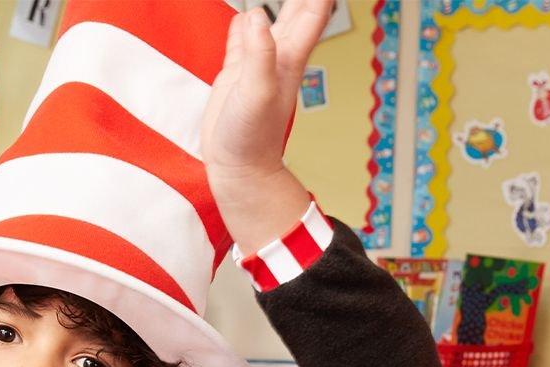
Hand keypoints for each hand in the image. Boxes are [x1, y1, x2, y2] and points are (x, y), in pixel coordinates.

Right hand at [202, 0, 331, 248]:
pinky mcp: (236, 72)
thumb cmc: (251, 138)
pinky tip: (246, 14)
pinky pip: (243, 37)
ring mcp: (257, 63)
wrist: (239, 167)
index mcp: (289, 57)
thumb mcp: (256, 94)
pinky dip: (244, 21)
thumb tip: (256, 16)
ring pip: (272, 18)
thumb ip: (258, 55)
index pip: (313, 12)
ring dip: (281, 0)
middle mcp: (278, 56)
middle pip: (299, 9)